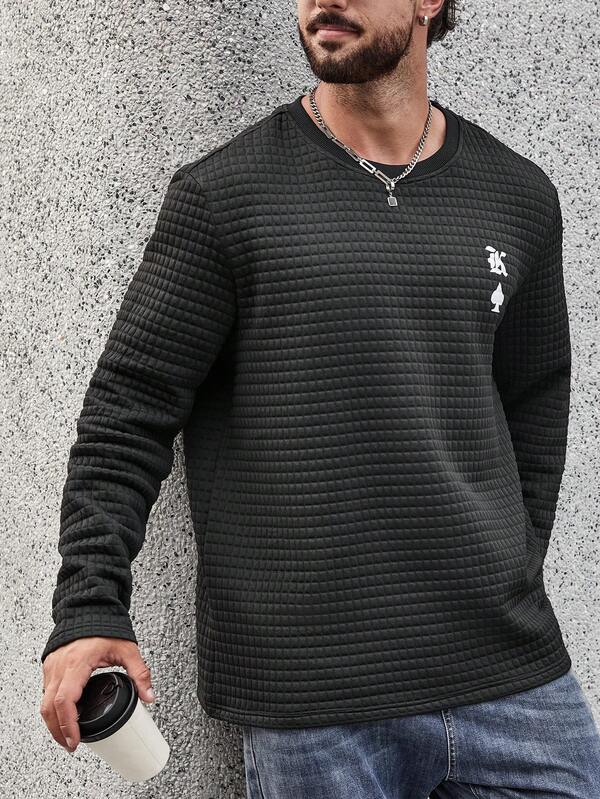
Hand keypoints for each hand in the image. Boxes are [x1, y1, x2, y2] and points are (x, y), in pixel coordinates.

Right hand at [40, 637, 155, 752]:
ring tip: (68, 735)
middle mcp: (60, 666)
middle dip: (57, 731)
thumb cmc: (105, 626)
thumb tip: (149, 696)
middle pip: (48, 708)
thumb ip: (140, 673)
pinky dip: (52, 708)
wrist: (88, 608)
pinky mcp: (50, 666)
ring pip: (43, 702)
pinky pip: (46, 692)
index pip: (64, 701)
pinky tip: (64, 715)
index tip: (75, 740)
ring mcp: (52, 666)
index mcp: (77, 664)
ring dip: (53, 722)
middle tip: (71, 745)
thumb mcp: (127, 649)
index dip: (67, 725)